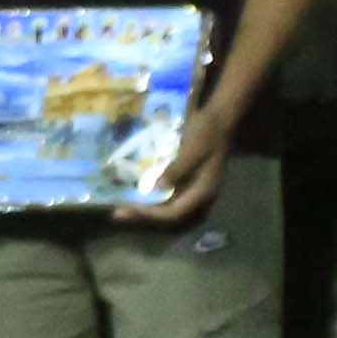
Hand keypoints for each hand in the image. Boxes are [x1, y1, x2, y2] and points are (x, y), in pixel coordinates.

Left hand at [120, 93, 238, 226]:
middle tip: (117, 214)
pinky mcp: (186, 186)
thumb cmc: (207, 132)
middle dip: (143, 216)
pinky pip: (167, 200)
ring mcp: (192, 193)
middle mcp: (199, 198)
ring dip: (144, 211)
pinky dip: (150, 201)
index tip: (129, 208)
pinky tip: (133, 197)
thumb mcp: (194, 148)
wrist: (218, 121)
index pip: (175, 212)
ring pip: (167, 211)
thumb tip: (158, 187)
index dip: (151, 214)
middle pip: (169, 217)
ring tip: (121, 210)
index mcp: (203, 191)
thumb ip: (179, 169)